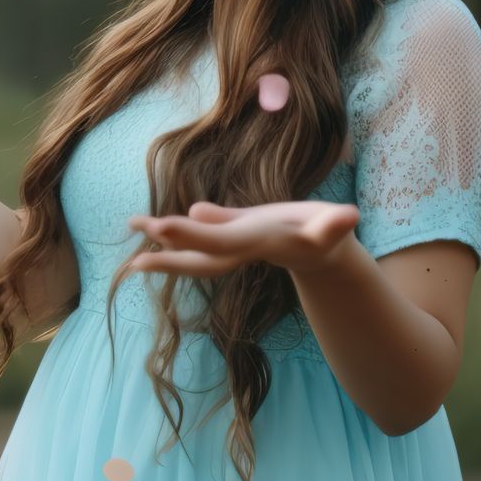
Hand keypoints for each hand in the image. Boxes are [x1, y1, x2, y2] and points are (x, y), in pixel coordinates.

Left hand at [126, 201, 360, 276]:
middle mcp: (241, 248)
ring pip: (194, 249)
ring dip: (163, 244)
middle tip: (134, 262)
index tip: (162, 225)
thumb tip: (348, 218)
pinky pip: (199, 232)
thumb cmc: (330, 234)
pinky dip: (175, 230)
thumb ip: (333, 226)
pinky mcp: (234, 234)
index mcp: (259, 242)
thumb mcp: (332, 228)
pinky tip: (151, 223)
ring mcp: (235, 245)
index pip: (221, 241)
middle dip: (169, 257)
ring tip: (132, 226)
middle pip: (200, 258)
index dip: (193, 233)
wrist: (323, 251)